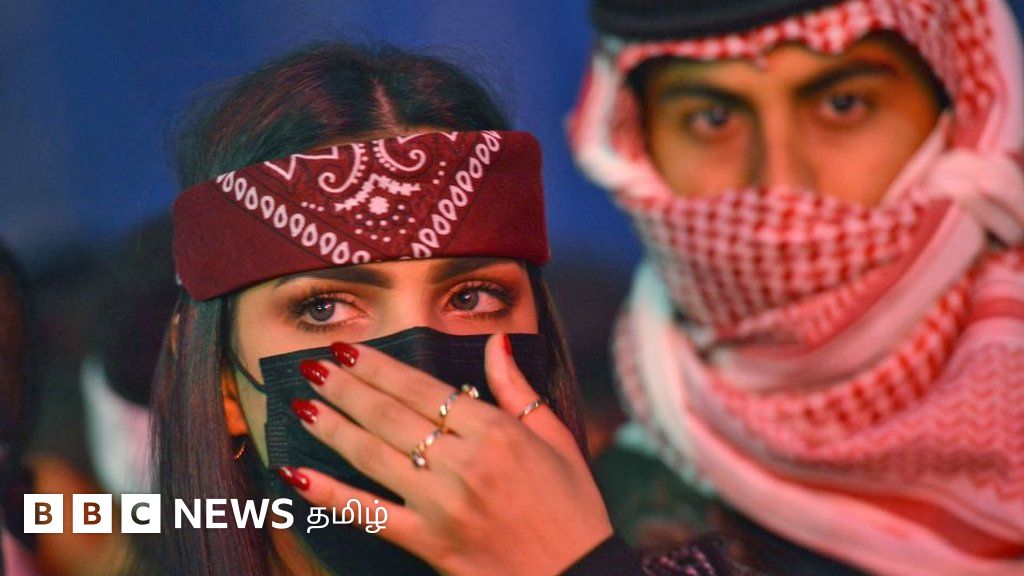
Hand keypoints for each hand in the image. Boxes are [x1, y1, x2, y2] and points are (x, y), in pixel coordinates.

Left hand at [283, 333, 613, 575]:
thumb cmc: (572, 507)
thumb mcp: (556, 439)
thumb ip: (518, 389)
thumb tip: (496, 341)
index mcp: (495, 432)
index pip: (423, 389)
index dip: (380, 367)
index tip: (348, 350)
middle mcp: (463, 462)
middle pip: (389, 415)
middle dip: (346, 387)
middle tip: (312, 364)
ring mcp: (441, 504)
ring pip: (373, 455)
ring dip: (332, 427)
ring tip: (302, 403)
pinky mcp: (428, 542)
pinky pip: (368, 515)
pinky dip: (328, 495)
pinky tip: (296, 475)